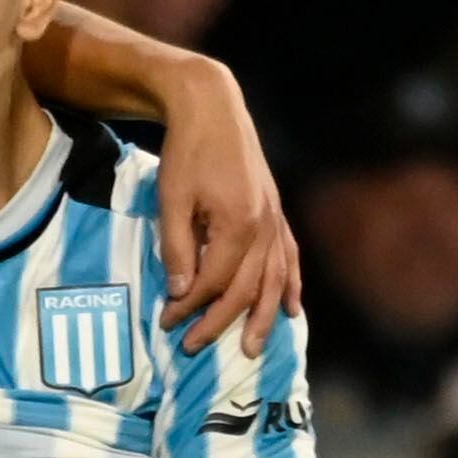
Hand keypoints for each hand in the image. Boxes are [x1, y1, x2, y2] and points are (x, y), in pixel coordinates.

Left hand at [148, 66, 299, 355]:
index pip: (214, 282)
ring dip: (262, 318)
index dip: (190, 307)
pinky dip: (291, 285)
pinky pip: (289, 256)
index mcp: (238, 224)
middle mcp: (264, 226)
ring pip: (273, 280)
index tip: (166, 322)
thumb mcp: (171, 200)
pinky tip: (291, 309)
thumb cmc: (186, 152)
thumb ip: (176, 249)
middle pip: (246, 289)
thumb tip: (180, 294)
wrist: (212, 108)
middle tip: (193, 348)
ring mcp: (275, 219)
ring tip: (253, 350)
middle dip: (219, 322)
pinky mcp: (276, 211)